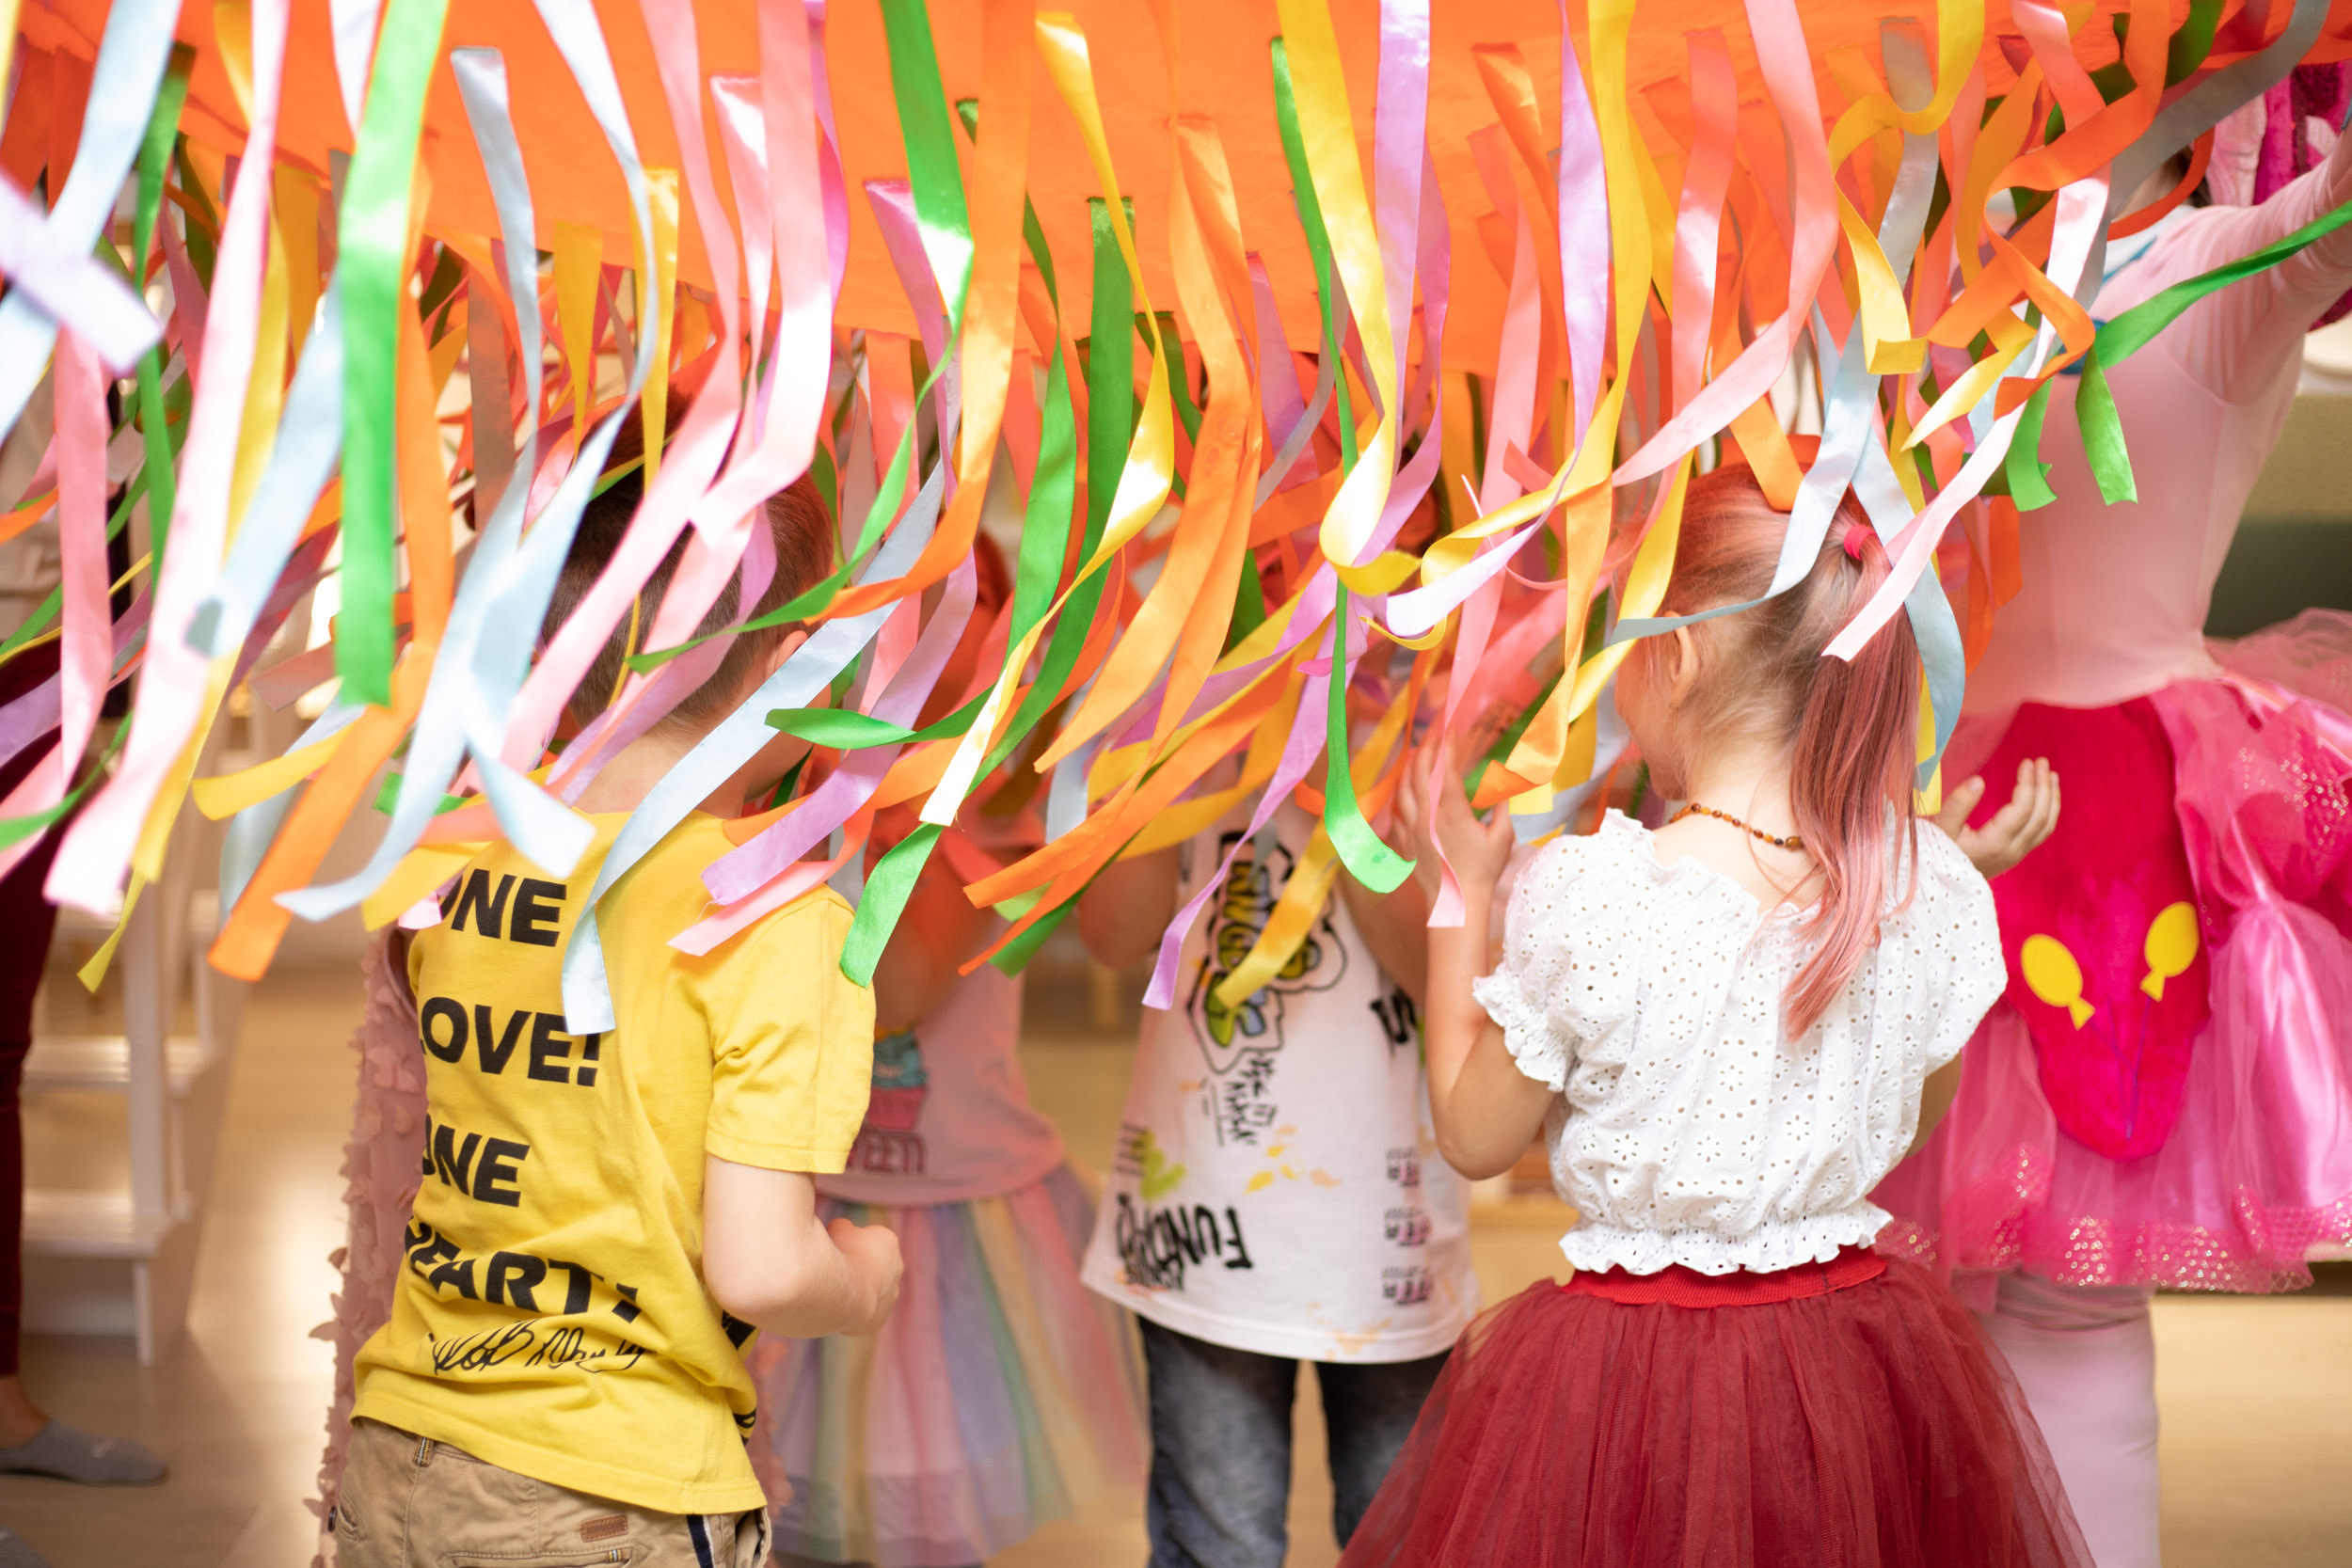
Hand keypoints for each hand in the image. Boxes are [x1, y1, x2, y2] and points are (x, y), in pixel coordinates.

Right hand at [827, 1217, 902, 1335]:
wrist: (843, 1293)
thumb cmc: (839, 1256)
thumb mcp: (837, 1229)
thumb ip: (842, 1228)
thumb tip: (842, 1229)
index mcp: (888, 1241)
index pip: (867, 1238)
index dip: (849, 1242)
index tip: (836, 1248)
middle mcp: (896, 1267)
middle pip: (874, 1265)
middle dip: (858, 1266)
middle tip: (836, 1270)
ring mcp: (890, 1296)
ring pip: (872, 1291)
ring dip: (857, 1290)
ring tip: (835, 1292)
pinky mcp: (879, 1320)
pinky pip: (865, 1314)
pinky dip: (853, 1312)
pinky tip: (837, 1309)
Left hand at [1394, 736, 1514, 903]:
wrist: (1456, 905)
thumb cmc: (1483, 872)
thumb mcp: (1502, 837)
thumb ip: (1502, 806)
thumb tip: (1506, 783)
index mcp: (1452, 812)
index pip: (1446, 769)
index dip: (1448, 747)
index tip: (1451, 729)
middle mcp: (1427, 816)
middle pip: (1420, 773)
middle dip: (1426, 748)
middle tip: (1433, 732)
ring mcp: (1412, 829)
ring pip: (1404, 790)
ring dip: (1410, 768)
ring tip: (1417, 753)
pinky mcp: (1404, 842)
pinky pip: (1396, 812)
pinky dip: (1400, 795)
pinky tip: (1404, 789)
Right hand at [1933, 758, 2059, 877]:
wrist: (1938, 882)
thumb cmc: (1935, 851)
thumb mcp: (1940, 828)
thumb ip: (1958, 805)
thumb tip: (1979, 781)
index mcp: (1995, 843)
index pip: (2022, 809)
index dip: (2028, 784)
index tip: (2026, 762)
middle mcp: (2012, 851)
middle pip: (2040, 816)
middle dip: (2044, 786)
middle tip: (2041, 761)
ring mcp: (2017, 854)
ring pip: (2045, 825)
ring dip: (2051, 798)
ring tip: (2052, 775)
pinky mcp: (2016, 854)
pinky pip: (2041, 832)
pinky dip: (2048, 812)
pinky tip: (2045, 798)